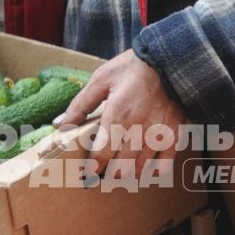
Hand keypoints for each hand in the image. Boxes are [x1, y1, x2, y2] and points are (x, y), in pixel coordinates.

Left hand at [53, 49, 187, 174]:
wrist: (168, 60)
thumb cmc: (132, 68)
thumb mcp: (100, 80)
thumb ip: (80, 105)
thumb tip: (60, 125)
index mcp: (117, 117)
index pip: (101, 155)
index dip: (93, 169)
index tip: (88, 174)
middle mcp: (138, 131)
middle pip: (121, 168)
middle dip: (109, 174)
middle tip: (103, 174)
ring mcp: (158, 135)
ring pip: (141, 169)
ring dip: (128, 173)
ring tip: (120, 171)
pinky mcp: (174, 134)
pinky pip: (165, 163)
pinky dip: (154, 170)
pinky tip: (146, 169)